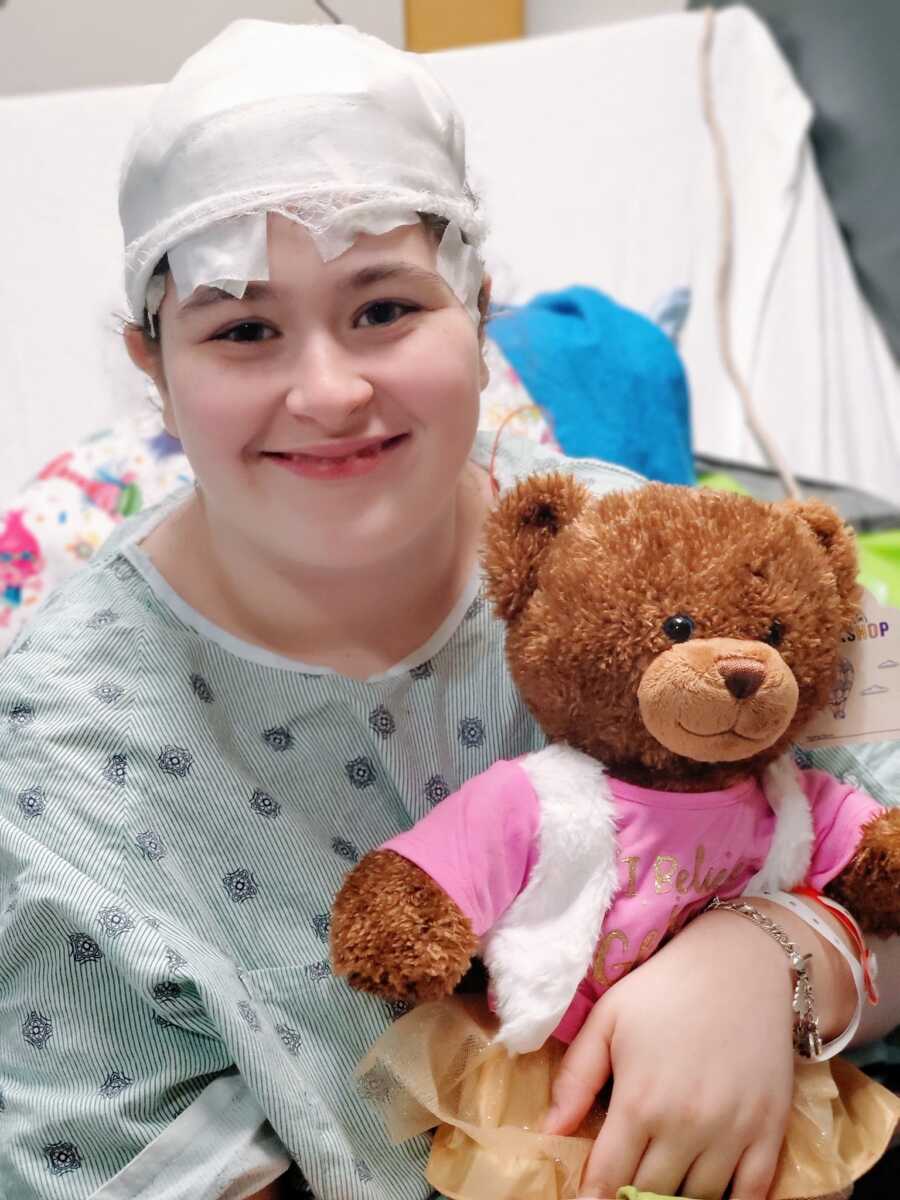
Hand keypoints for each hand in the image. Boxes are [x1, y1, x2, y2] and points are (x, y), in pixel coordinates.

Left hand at [543, 907, 797, 1199]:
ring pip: (699, 1199)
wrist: (741, 963)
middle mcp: (687, 1126)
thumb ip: (576, 1078)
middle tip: (625, 1183)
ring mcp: (733, 1133)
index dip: (594, 1196)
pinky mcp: (770, 1131)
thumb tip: (551, 1131)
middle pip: (653, 1193)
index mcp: (640, 1101)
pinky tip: (708, 1191)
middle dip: (633, 1195)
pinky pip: (751, 1196)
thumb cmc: (665, 987)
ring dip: (676, 1197)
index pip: (609, 1178)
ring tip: (662, 1183)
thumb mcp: (608, 1019)